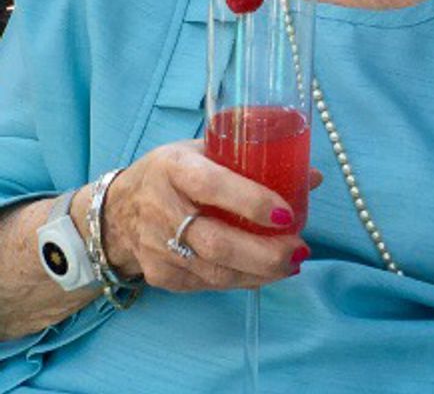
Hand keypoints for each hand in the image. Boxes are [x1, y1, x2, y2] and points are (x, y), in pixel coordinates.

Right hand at [100, 140, 321, 292]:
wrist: (118, 210)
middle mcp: (162, 208)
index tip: (287, 213)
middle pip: (216, 241)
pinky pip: (208, 284)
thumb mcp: (204, 150)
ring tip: (291, 263)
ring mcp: (158, 248)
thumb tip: (312, 176)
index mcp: (174, 168)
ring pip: (215, 270)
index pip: (212, 185)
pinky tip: (265, 273)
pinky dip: (242, 280)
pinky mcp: (162, 276)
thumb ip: (253, 161)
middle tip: (299, 250)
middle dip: (264, 252)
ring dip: (260, 272)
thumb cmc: (173, 173)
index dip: (251, 201)